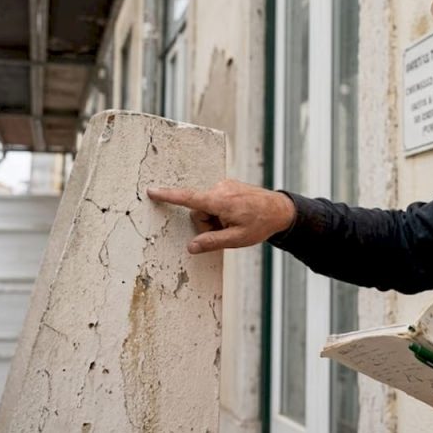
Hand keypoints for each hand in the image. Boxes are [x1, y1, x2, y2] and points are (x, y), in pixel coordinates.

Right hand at [147, 180, 296, 252]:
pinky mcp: (228, 186)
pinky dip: (221, 211)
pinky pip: (216, 201)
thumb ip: (212, 242)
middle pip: (199, 210)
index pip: (188, 198)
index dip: (168, 196)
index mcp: (220, 201)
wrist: (280, 210)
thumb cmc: (260, 224)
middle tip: (227, 230)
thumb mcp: (237, 239)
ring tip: (235, 222)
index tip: (152, 191)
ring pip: (207, 207)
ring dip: (215, 218)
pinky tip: (237, 216)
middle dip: (207, 223)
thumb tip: (191, 247)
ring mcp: (225, 186)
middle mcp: (220, 189)